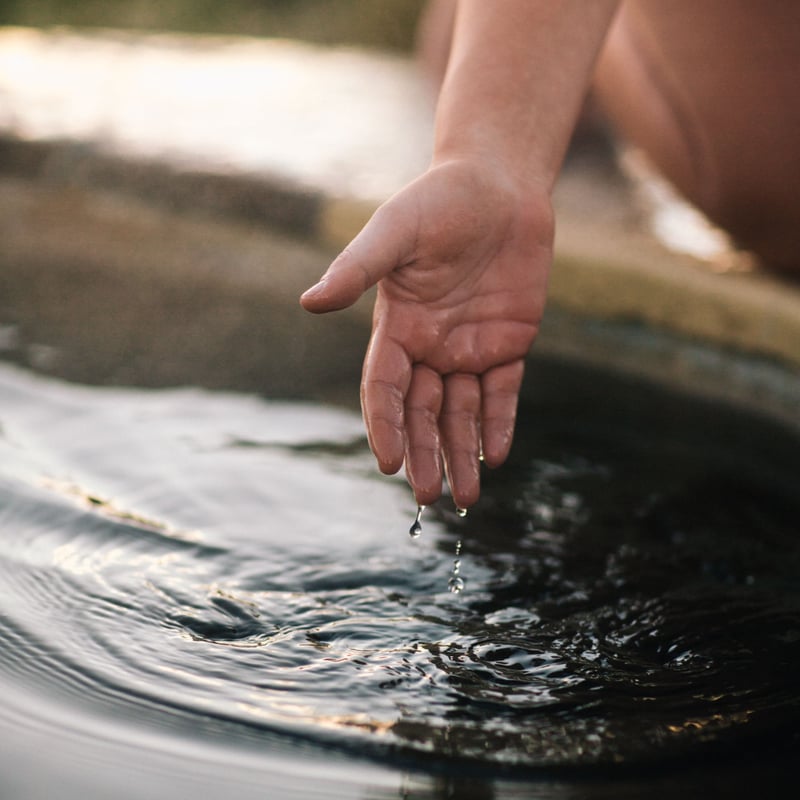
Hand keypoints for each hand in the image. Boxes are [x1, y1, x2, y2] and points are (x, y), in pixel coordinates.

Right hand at [300, 158, 552, 507]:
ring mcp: (470, 347)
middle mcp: (430, 346)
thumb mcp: (395, 232)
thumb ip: (357, 269)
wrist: (498, 184)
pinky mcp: (509, 343)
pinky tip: (497, 454)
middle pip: (423, 413)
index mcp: (397, 328)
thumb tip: (310, 303)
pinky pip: (503, 392)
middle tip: (428, 499)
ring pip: (463, 413)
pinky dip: (499, 423)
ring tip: (467, 497)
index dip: (386, 426)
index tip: (390, 463)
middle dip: (425, 454)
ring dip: (463, 454)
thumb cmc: (437, 200)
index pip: (385, 388)